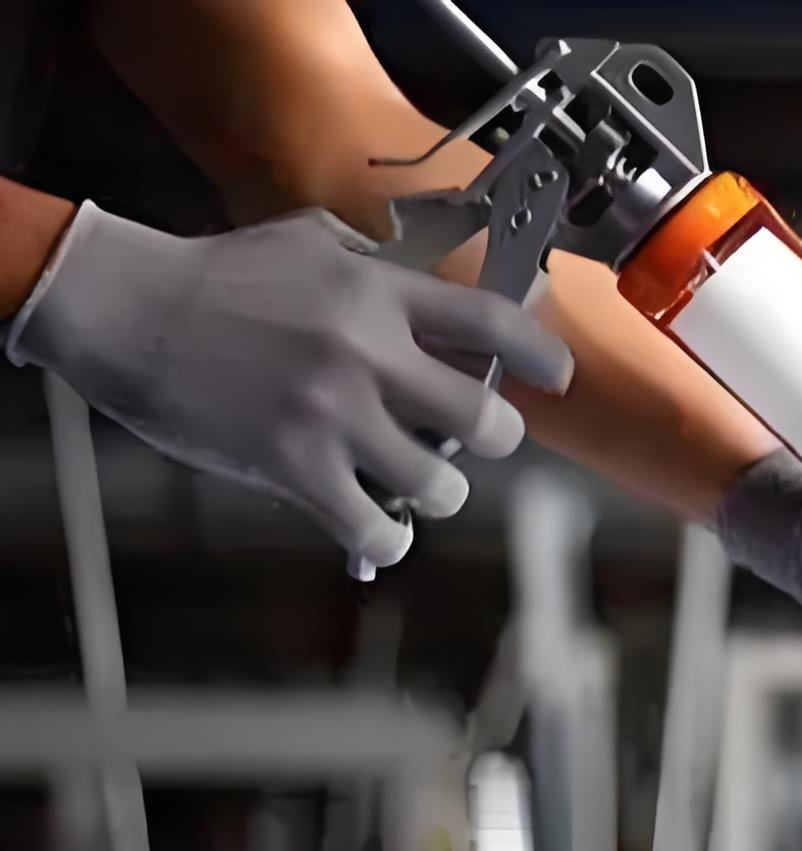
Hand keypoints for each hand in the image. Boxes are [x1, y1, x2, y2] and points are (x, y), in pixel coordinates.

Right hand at [5, 202, 572, 567]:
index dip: (540, 354)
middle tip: (473, 438)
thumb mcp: (311, 244)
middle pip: (486, 421)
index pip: (492, 322)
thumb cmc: (216, 276)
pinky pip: (375, 530)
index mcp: (378, 294)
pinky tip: (378, 528)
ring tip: (415, 481)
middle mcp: (369, 355)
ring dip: (437, 490)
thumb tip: (431, 287)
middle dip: (492, 438)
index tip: (557, 375)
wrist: (128, 311)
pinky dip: (387, 539)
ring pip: (441, 485)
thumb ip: (379, 267)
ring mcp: (334, 415)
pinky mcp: (294, 466)